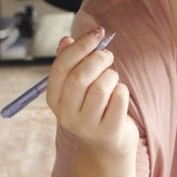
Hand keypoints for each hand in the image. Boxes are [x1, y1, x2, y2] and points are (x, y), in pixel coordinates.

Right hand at [46, 28, 137, 154]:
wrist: (107, 143)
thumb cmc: (94, 106)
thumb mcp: (78, 87)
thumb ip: (71, 63)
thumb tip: (66, 39)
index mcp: (54, 99)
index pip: (61, 67)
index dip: (80, 46)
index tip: (97, 33)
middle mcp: (66, 115)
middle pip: (80, 77)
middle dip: (98, 59)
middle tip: (108, 56)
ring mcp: (86, 126)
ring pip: (101, 87)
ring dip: (111, 76)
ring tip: (113, 80)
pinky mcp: (108, 132)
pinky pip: (119, 98)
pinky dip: (122, 90)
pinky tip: (119, 95)